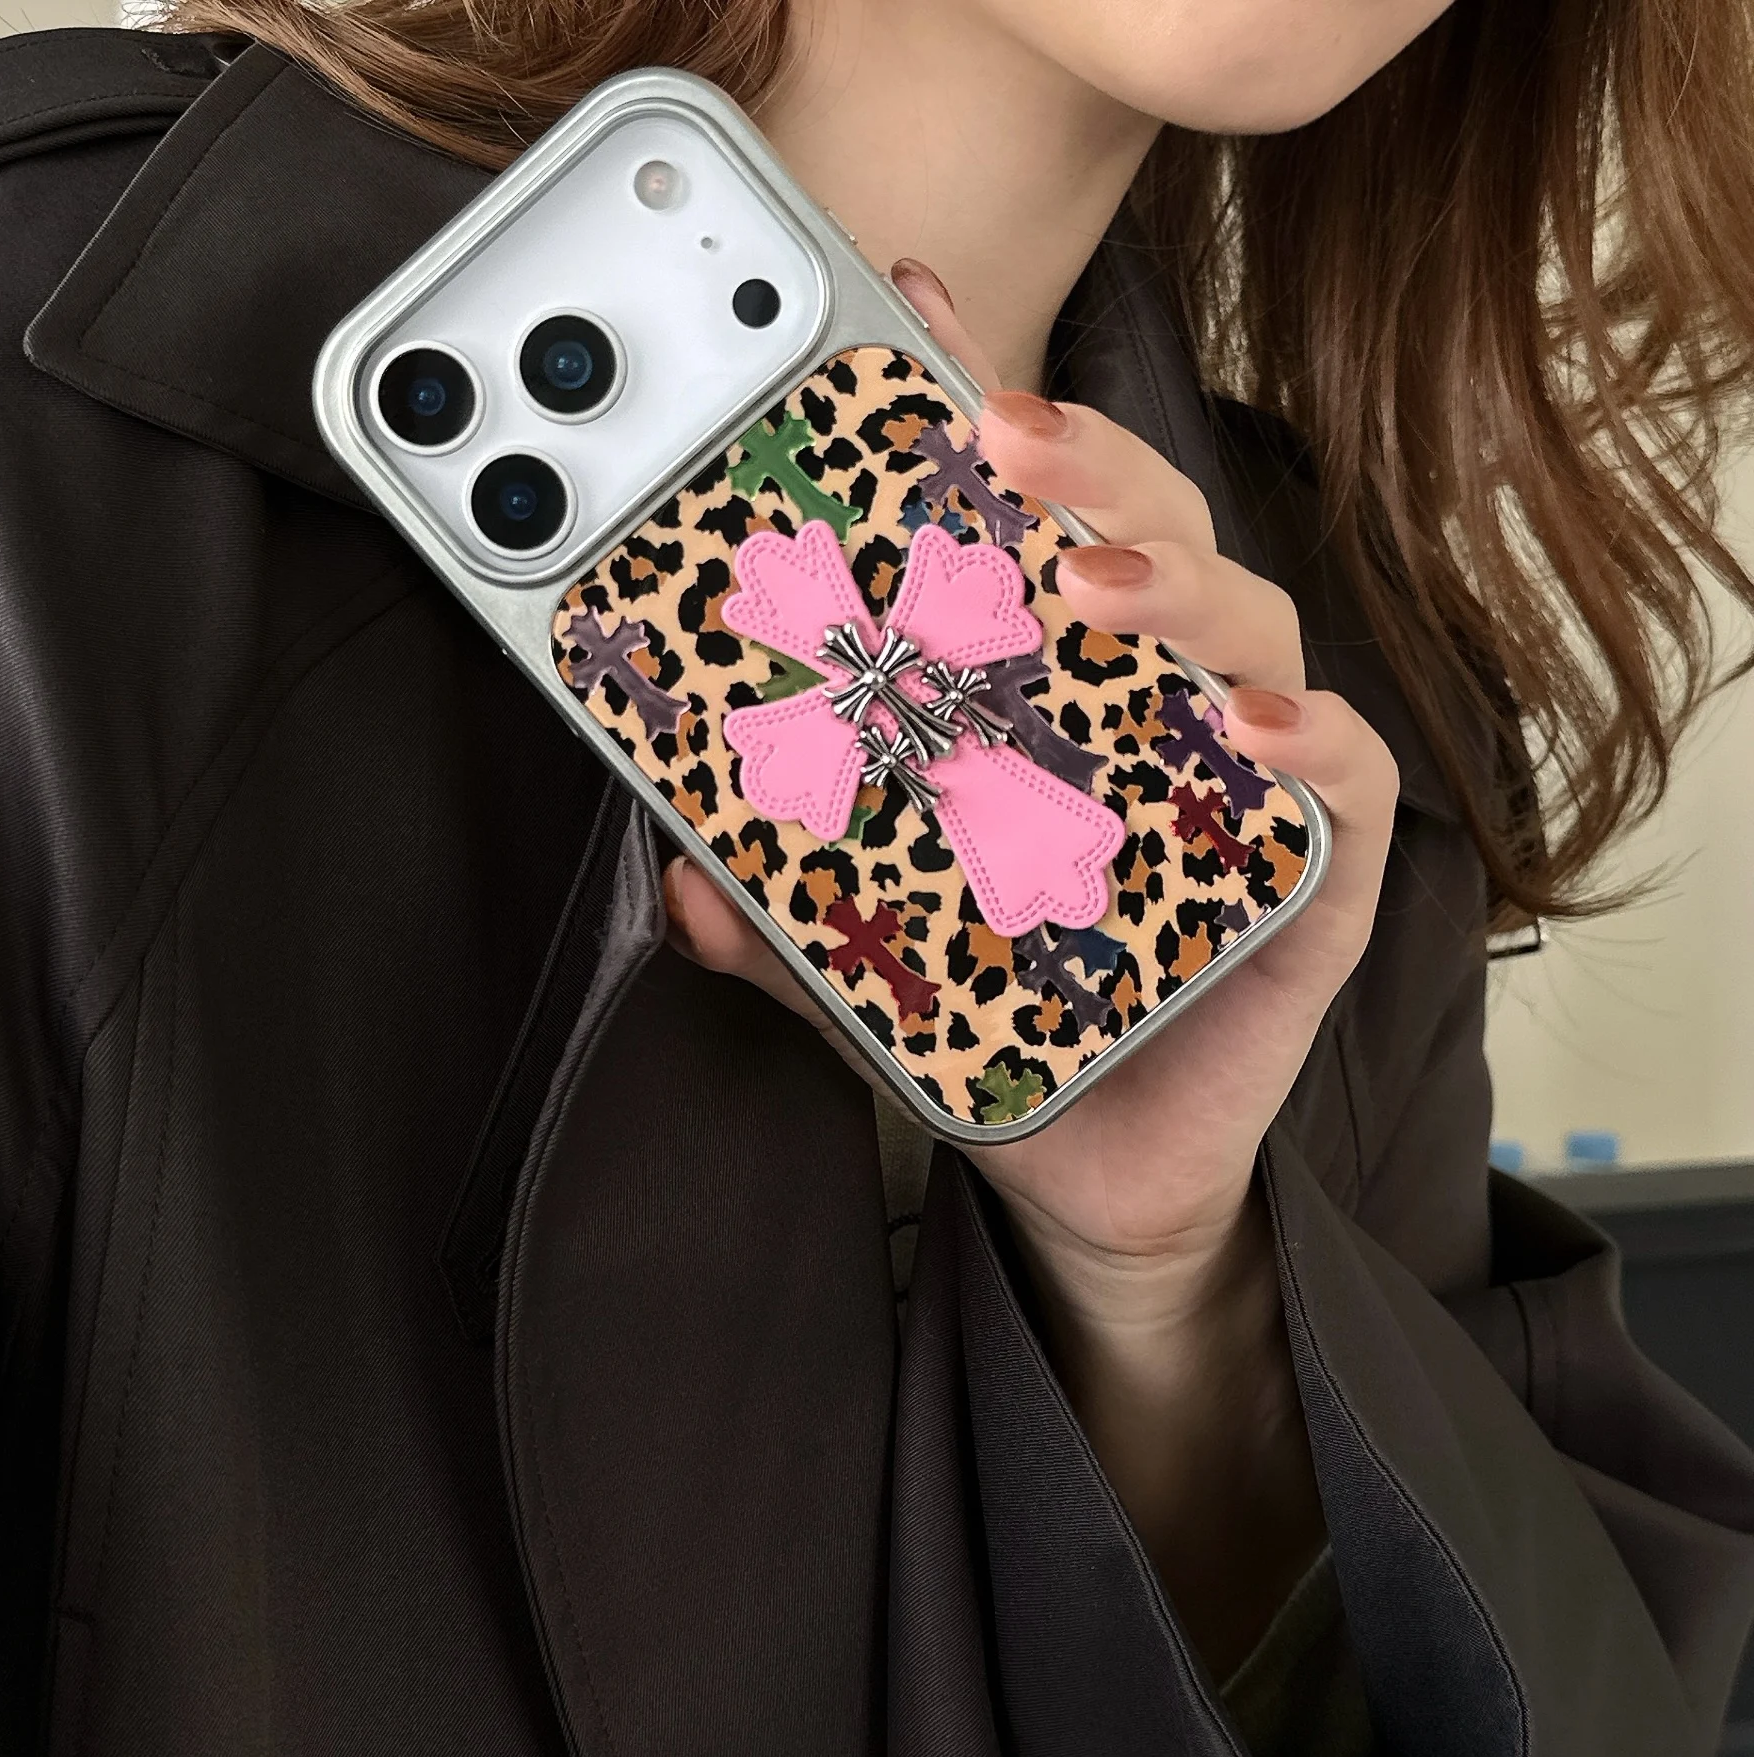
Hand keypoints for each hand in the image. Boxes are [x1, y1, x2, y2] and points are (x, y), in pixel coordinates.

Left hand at [664, 261, 1398, 1668]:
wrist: (1088, 1168)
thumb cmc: (987, 1023)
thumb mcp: (854, 964)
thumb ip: (776, 917)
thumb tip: (681, 875)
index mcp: (1038, 685)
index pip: (1017, 519)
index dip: (972, 407)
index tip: (907, 321)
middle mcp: (1147, 700)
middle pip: (1140, 531)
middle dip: (1080, 465)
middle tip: (1001, 442)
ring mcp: (1242, 776)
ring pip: (1246, 622)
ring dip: (1175, 584)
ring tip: (1093, 590)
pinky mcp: (1317, 873)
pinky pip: (1343, 780)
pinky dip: (1310, 741)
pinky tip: (1246, 734)